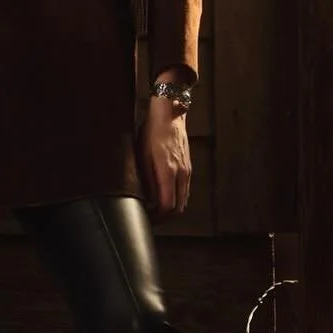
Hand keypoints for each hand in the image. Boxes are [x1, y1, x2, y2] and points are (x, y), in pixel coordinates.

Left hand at [138, 94, 191, 217]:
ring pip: (184, 199)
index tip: (149, 217)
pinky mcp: (188, 167)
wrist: (170, 116)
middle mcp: (181, 174)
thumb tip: (148, 198)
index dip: (159, 216)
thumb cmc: (153, 133)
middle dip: (167, 216)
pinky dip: (178, 196)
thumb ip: (148, 179)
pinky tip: (166, 193)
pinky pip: (185, 189)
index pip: (168, 205)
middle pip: (179, 207)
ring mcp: (187, 171)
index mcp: (168, 172)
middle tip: (154, 217)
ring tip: (159, 207)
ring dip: (173, 207)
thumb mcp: (143, 155)